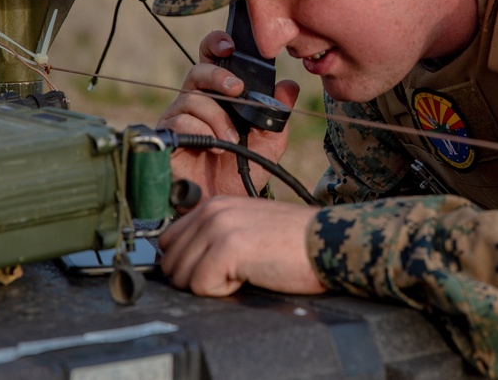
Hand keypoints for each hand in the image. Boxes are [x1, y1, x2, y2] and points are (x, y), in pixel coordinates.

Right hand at [157, 30, 300, 199]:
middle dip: (218, 77)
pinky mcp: (169, 136)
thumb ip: (278, 114)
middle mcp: (197, 101)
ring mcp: (180, 117)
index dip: (216, 45)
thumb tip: (289, 87)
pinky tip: (213, 148)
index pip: (212, 59)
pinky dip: (202, 133)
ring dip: (216, 118)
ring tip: (230, 140)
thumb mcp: (270, 141)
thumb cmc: (243, 168)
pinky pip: (181, 122)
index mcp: (220, 94)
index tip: (230, 46)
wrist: (224, 201)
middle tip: (236, 90)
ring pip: (192, 99)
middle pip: (198, 72)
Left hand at [158, 196, 326, 296]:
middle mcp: (212, 211)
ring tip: (244, 272)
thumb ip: (215, 236)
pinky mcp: (228, 248)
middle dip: (196, 278)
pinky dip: (224, 291)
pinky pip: (201, 286)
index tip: (212, 270)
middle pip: (171, 262)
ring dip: (211, 285)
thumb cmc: (294, 243)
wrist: (327, 242)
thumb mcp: (248, 228)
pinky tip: (249, 276)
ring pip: (182, 276)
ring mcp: (218, 227)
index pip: (169, 241)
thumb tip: (184, 263)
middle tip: (233, 273)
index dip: (187, 264)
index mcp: (214, 205)